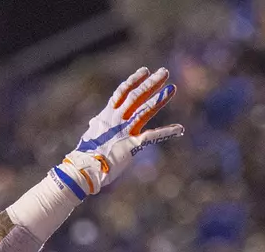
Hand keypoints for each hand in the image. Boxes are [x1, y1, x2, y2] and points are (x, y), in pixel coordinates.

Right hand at [55, 67, 184, 197]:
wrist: (84, 168)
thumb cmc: (85, 155)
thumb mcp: (90, 136)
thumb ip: (96, 128)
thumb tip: (93, 123)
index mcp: (106, 116)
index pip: (122, 92)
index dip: (134, 80)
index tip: (144, 70)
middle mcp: (117, 119)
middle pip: (136, 96)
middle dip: (151, 83)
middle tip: (164, 72)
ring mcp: (125, 131)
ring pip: (145, 110)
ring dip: (160, 99)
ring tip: (172, 88)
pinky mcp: (132, 145)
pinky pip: (153, 136)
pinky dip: (167, 132)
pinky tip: (180, 129)